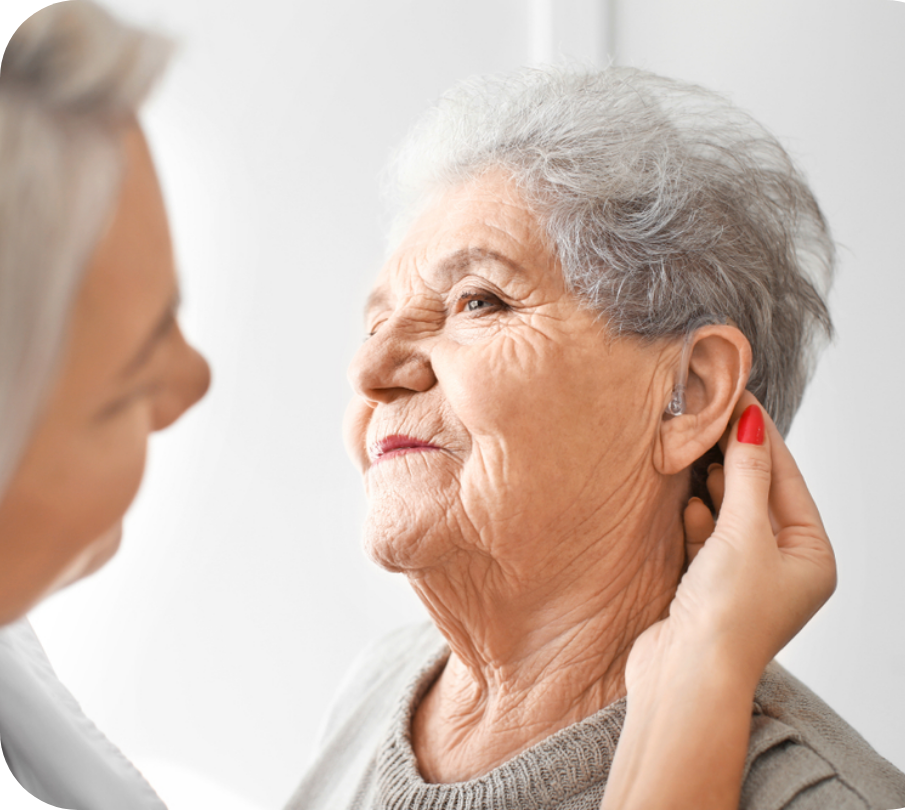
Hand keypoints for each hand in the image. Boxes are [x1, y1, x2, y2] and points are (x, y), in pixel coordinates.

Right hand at [627, 391, 836, 694]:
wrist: (684, 677)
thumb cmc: (727, 616)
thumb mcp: (743, 533)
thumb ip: (745, 476)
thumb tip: (751, 423)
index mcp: (810, 556)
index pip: (787, 479)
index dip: (761, 436)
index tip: (737, 397)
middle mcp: (782, 566)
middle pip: (758, 494)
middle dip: (733, 458)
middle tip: (708, 414)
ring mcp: (744, 576)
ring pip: (728, 513)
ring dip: (712, 486)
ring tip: (694, 448)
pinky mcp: (709, 585)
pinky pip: (706, 536)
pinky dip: (697, 517)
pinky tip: (687, 502)